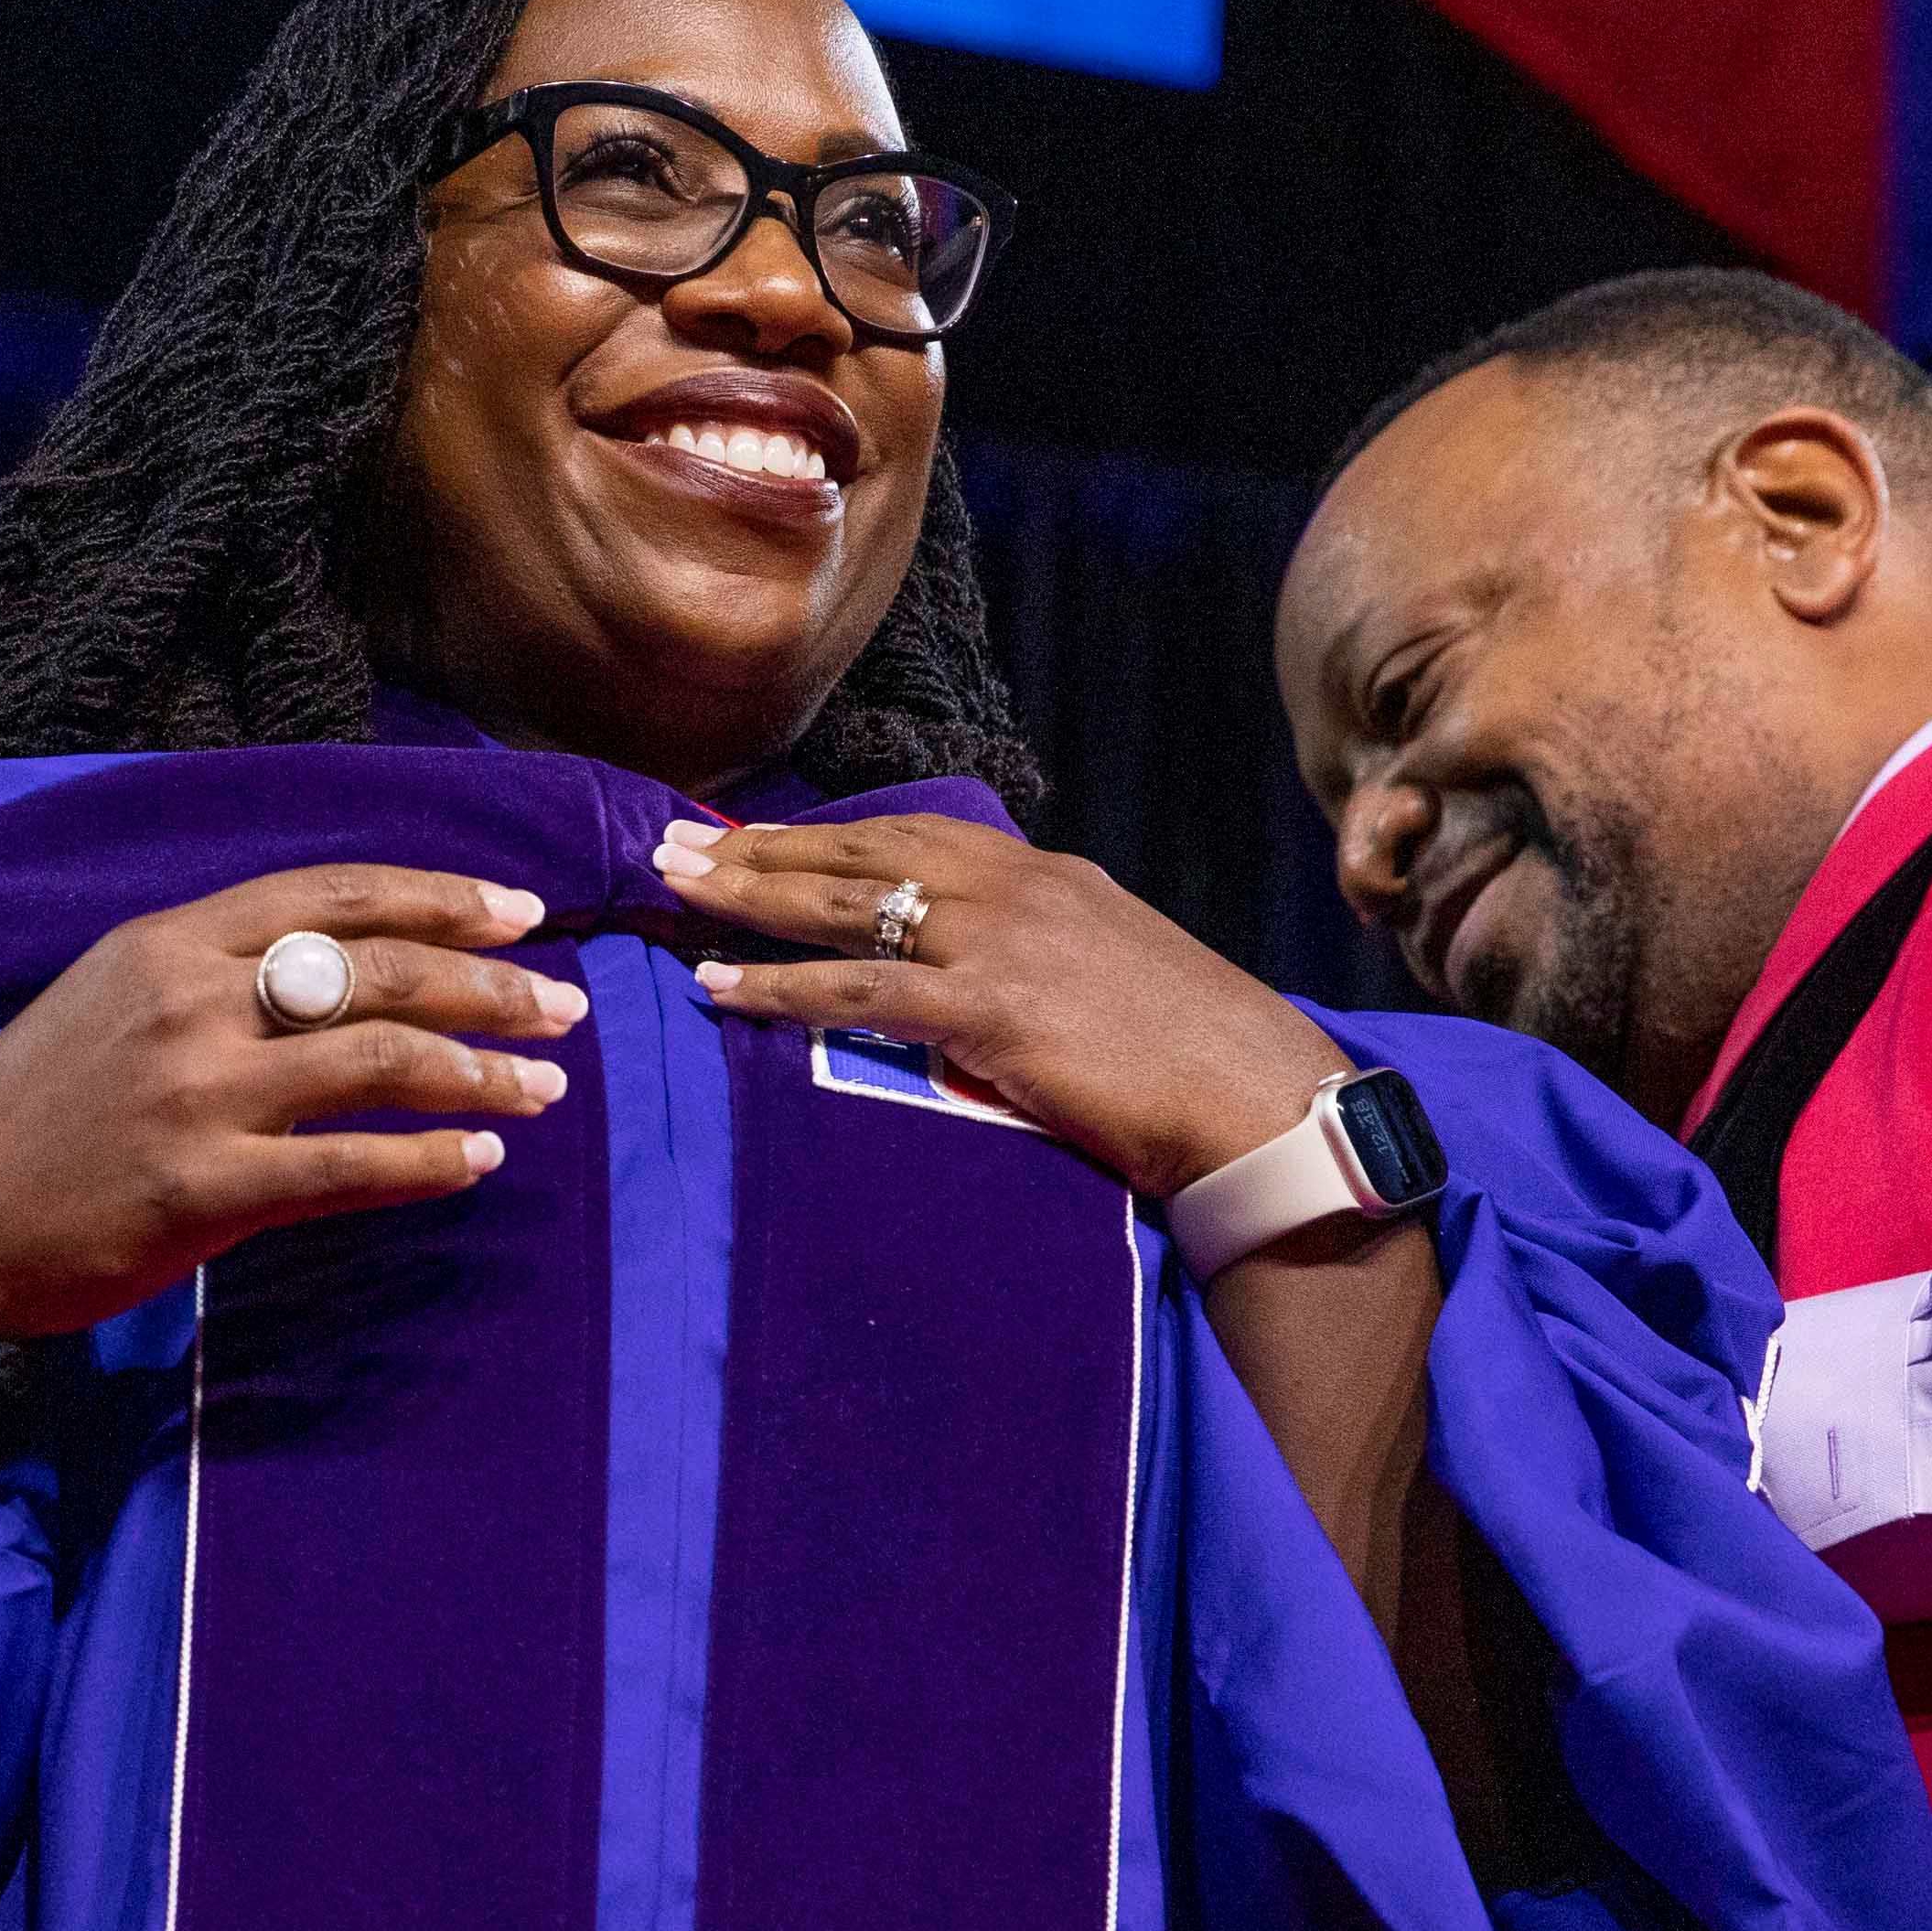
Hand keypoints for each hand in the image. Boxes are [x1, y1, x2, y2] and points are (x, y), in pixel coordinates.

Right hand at [0, 865, 582, 1337]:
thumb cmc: (35, 1108)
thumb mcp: (113, 999)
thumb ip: (219, 972)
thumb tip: (349, 968)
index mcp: (169, 941)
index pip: (333, 895)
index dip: (441, 896)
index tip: (520, 910)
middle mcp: (189, 1002)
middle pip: (376, 971)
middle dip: (488, 982)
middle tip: (563, 1005)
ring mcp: (196, 1096)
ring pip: (378, 1061)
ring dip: (480, 1073)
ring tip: (544, 1086)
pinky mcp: (201, 1189)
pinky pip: (347, 1168)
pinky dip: (428, 1162)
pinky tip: (479, 1162)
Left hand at [657, 814, 1339, 1198]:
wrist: (1259, 1097)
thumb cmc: (1194, 1056)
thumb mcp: (1111, 972)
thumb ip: (1040, 956)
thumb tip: (975, 979)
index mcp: (1045, 875)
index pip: (909, 832)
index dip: (823, 832)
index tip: (752, 832)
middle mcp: (1016, 886)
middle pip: (861, 850)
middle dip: (761, 845)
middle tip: (675, 838)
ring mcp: (1001, 941)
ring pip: (847, 904)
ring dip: (749, 895)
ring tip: (672, 887)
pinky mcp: (989, 1006)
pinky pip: (857, 989)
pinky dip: (778, 986)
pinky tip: (718, 986)